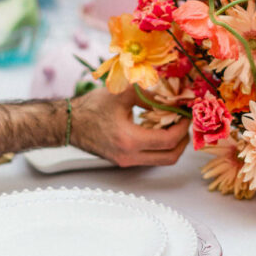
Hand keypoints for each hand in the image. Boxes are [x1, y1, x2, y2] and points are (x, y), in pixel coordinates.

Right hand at [70, 85, 190, 166]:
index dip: (183, 127)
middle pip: (170, 157)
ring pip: (161, 160)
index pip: (168, 140)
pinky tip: (158, 128)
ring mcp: (126, 162)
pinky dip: (159, 146)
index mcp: (130, 140)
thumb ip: (149, 96)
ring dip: (172, 144)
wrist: (68, 123)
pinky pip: (150, 157)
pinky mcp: (123, 161)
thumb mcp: (123, 94)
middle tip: (185, 123)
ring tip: (173, 124)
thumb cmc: (92, 107)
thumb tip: (171, 98)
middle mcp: (129, 156)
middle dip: (182, 140)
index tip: (186, 114)